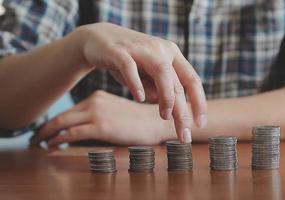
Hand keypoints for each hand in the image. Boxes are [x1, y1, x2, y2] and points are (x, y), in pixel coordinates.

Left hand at [30, 91, 169, 145]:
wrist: (156, 120)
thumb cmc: (140, 119)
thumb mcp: (119, 111)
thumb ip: (103, 114)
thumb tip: (88, 127)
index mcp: (98, 97)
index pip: (71, 110)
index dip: (55, 121)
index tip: (46, 129)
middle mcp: (94, 102)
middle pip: (62, 115)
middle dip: (45, 127)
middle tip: (35, 136)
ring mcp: (97, 113)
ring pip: (63, 123)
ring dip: (48, 134)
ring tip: (39, 142)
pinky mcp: (101, 126)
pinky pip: (73, 132)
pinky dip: (59, 139)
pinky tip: (52, 145)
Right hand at [74, 23, 206, 141]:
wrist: (97, 39)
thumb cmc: (126, 62)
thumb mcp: (145, 78)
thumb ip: (157, 91)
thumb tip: (168, 111)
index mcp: (172, 54)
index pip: (192, 80)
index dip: (199, 102)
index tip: (200, 124)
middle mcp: (161, 49)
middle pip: (178, 82)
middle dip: (182, 111)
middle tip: (184, 135)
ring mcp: (141, 48)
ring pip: (162, 72)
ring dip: (166, 96)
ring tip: (166, 117)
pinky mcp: (120, 50)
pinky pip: (130, 67)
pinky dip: (136, 83)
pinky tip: (139, 98)